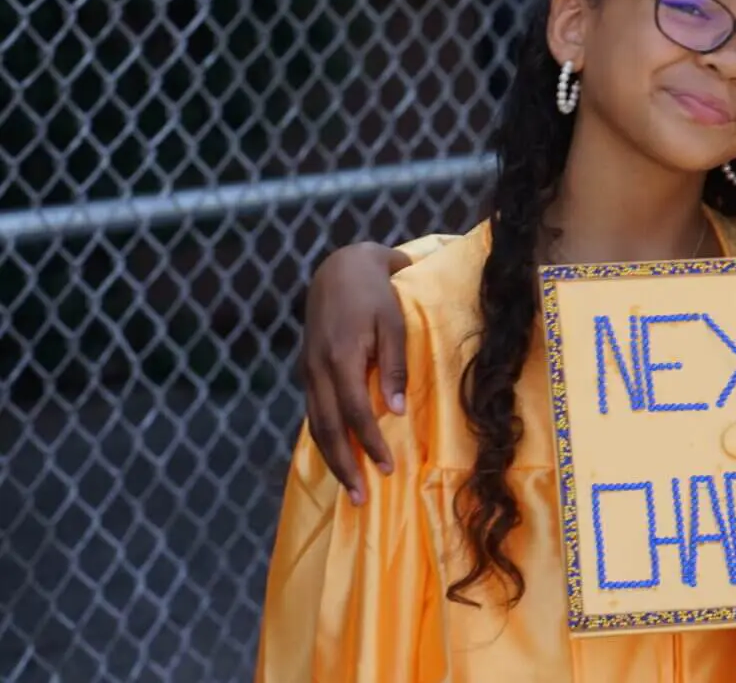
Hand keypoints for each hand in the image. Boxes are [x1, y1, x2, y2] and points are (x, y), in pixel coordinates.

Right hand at [297, 242, 412, 504]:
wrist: (339, 268)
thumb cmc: (375, 293)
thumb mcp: (393, 322)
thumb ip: (393, 366)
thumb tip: (398, 411)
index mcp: (340, 357)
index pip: (354, 412)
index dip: (370, 443)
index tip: (388, 468)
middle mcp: (316, 369)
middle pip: (327, 428)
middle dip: (344, 466)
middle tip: (361, 498)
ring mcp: (307, 371)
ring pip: (315, 424)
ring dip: (331, 458)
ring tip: (350, 486)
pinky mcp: (307, 370)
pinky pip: (313, 412)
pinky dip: (324, 437)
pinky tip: (337, 454)